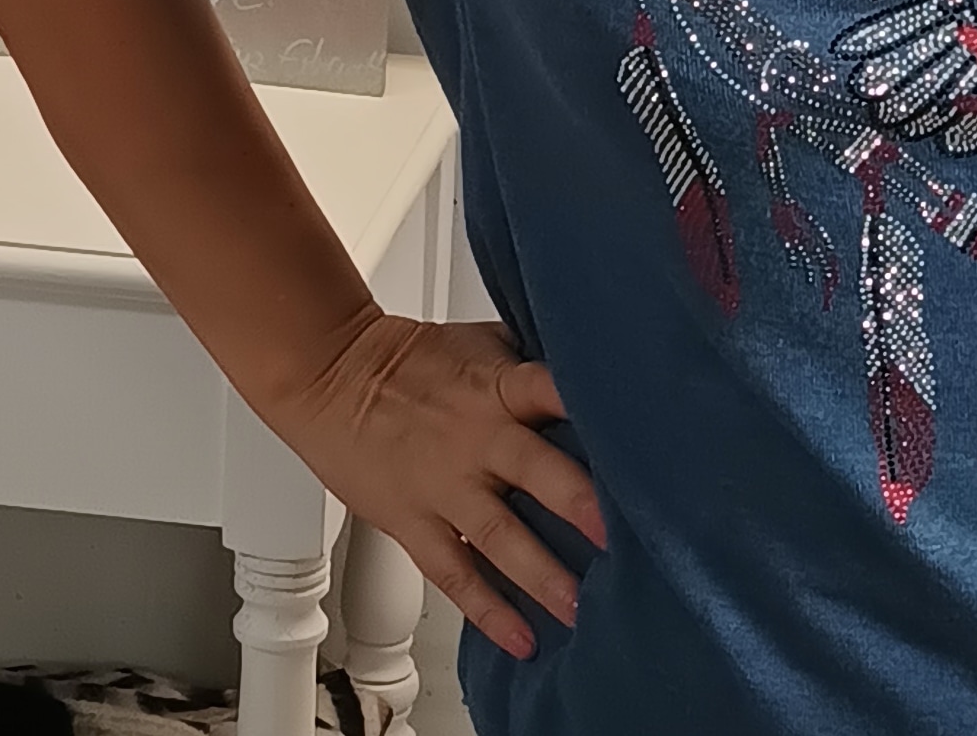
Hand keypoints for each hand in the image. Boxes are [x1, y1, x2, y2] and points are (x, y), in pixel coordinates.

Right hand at [271, 310, 605, 659]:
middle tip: (627, 541)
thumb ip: (532, 362)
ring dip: (544, 574)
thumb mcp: (483, 342)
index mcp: (500, 386)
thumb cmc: (412, 358)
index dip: (599, 414)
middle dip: (584, 507)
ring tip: (583, 608)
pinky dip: (487, 608)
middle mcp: (479, 436)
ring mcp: (445, 484)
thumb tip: (589, 370)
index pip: (557, 393)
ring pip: (502, 536)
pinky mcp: (413, 522)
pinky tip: (520, 636)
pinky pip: (455, 572)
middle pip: (540, 472)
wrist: (332, 374)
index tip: (644, 443)